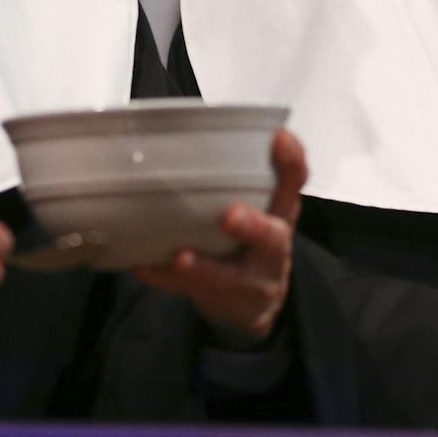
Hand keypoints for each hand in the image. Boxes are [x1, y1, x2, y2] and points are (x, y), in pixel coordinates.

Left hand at [132, 129, 306, 345]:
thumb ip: (238, 177)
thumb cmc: (249, 240)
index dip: (290, 161)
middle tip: (230, 216)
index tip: (278, 138)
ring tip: (181, 257)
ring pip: (230, 277)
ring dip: (204, 266)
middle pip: (272, 237)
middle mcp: (273, 246)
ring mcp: (252, 281)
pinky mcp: (225, 302)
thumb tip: (184, 131)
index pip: (294, 183)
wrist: (252, 305)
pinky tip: (143, 266)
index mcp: (281, 212)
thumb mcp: (260, 206)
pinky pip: (192, 294)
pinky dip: (166, 281)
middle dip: (252, 227)